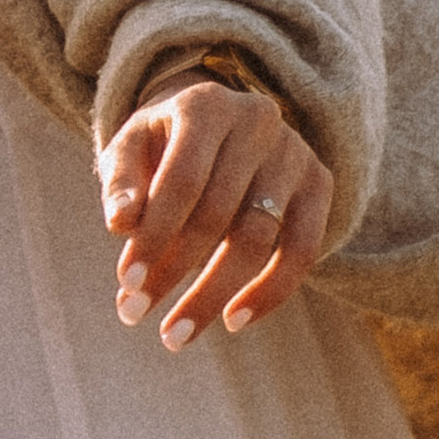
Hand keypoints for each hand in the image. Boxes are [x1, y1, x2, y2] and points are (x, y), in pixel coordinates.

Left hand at [100, 71, 330, 347]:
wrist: (220, 120)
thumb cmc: (164, 143)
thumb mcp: (132, 149)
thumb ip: (121, 183)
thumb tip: (119, 225)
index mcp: (204, 106)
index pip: (181, 182)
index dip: (154, 236)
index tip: (125, 284)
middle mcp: (257, 121)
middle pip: (217, 214)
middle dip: (173, 271)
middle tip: (136, 314)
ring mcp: (294, 152)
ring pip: (258, 239)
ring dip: (213, 293)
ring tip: (176, 333)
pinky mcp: (319, 183)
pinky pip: (304, 250)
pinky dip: (270, 292)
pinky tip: (233, 321)